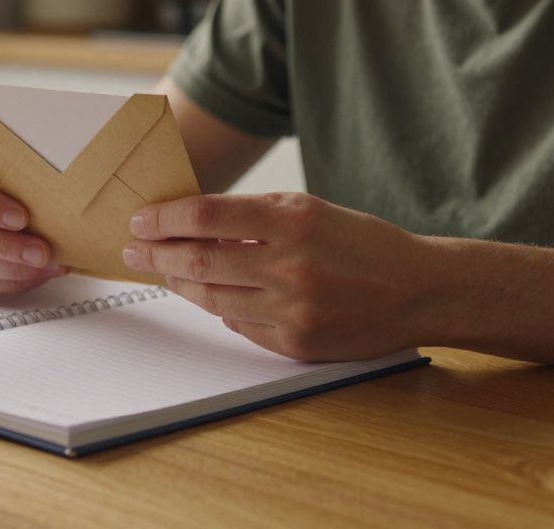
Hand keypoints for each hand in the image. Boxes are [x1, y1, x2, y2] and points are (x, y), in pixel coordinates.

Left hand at [122, 192, 440, 360]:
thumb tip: (192, 225)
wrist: (420, 290)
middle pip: (199, 261)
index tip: (141, 219)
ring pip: (212, 298)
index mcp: (293, 221)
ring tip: (162, 271)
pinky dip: (222, 307)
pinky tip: (211, 294)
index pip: (207, 216)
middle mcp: (291, 266)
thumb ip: (253, 217)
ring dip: (179, 284)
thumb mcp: (310, 210)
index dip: (165, 217)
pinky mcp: (295, 344)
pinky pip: (239, 324)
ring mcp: (292, 310)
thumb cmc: (362, 243)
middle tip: (134, 249)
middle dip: (156, 254)